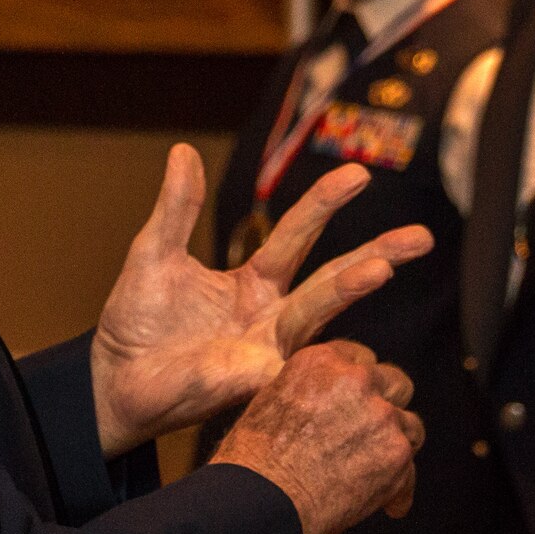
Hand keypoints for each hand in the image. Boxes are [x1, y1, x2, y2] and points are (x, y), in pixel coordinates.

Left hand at [89, 144, 432, 456]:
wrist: (113, 378)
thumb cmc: (136, 321)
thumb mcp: (155, 252)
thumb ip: (177, 207)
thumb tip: (183, 151)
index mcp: (253, 280)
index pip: (298, 235)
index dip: (326, 204)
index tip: (359, 175)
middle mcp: (271, 314)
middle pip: (334, 278)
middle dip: (378, 254)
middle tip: (421, 237)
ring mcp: (268, 349)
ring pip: (318, 314)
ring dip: (349, 289)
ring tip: (382, 266)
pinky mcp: (253, 382)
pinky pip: (293, 368)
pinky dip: (319, 356)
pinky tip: (343, 347)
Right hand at [210, 340, 422, 533]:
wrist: (263, 500)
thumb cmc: (254, 462)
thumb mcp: (271, 402)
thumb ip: (308, 393)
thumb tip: (324, 407)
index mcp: (320, 361)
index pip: (359, 358)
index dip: (360, 385)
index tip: (358, 403)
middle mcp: (355, 379)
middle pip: (394, 382)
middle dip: (387, 407)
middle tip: (374, 432)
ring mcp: (380, 414)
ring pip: (409, 425)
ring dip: (396, 445)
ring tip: (381, 469)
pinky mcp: (396, 452)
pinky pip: (410, 470)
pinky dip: (399, 490)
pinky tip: (388, 506)